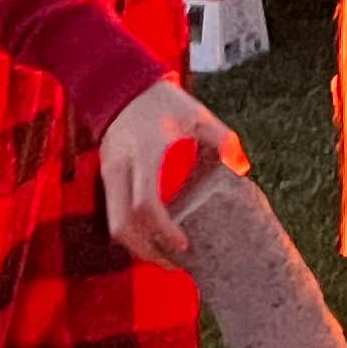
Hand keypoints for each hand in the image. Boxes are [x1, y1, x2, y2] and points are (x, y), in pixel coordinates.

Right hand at [101, 80, 249, 263]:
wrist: (120, 83)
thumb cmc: (160, 99)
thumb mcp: (196, 114)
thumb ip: (221, 139)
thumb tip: (241, 167)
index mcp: (144, 154)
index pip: (145, 205)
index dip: (163, 231)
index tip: (183, 244)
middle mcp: (120, 168)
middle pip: (122, 226)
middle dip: (147, 251)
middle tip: (174, 264)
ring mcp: (108, 173)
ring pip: (113, 225)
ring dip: (136, 246)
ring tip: (164, 256)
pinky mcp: (105, 175)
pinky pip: (112, 213)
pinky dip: (130, 232)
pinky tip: (151, 236)